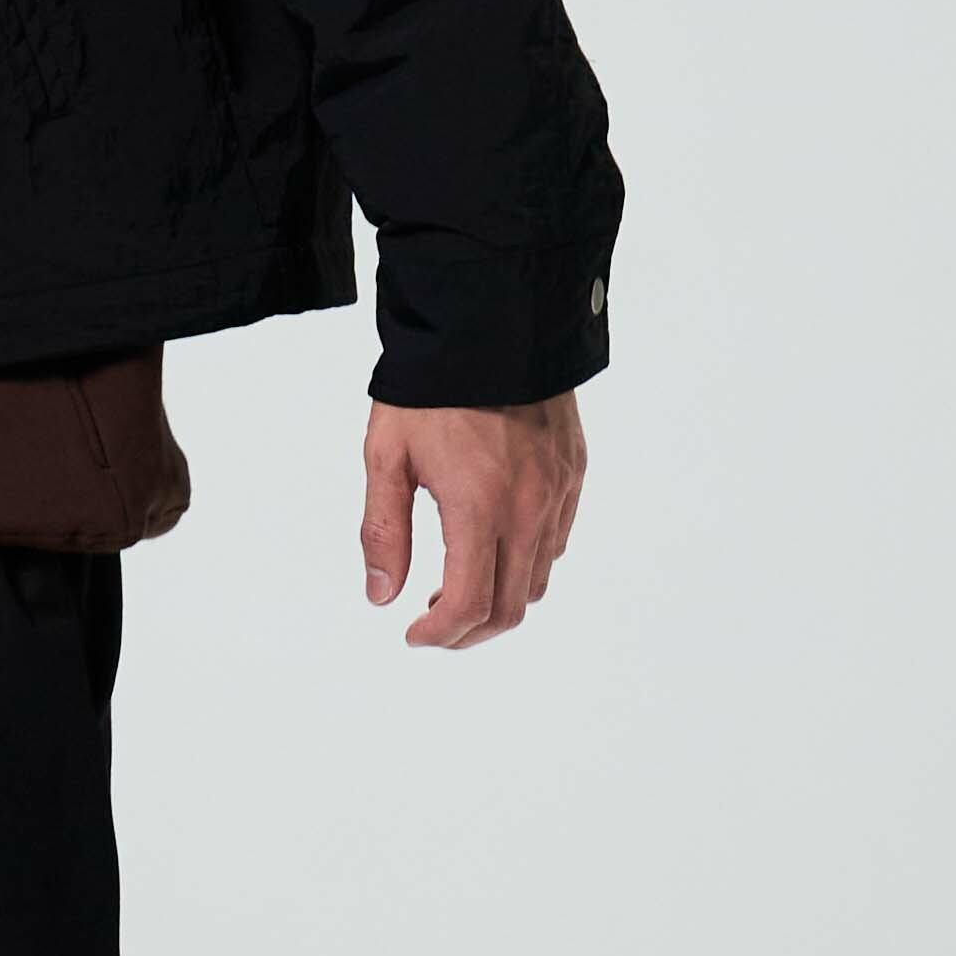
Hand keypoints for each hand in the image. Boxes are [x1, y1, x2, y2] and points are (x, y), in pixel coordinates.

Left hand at [360, 394, 585, 649]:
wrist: (492, 320)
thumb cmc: (430, 386)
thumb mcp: (387, 455)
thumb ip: (383, 531)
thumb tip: (381, 596)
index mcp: (480, 507)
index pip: (469, 606)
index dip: (440, 635)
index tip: (412, 635)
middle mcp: (530, 508)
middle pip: (511, 608)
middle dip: (469, 632)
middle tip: (432, 626)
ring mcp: (559, 492)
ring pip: (539, 580)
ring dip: (499, 600)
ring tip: (456, 586)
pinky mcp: (574, 474)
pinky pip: (557, 542)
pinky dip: (526, 564)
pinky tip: (491, 546)